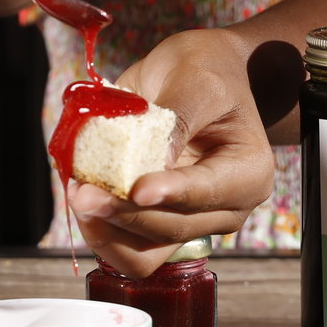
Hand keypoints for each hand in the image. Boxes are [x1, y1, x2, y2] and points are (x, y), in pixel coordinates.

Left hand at [68, 28, 277, 276]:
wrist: (203, 75)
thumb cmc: (208, 71)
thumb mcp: (196, 79)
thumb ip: (176, 119)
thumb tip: (145, 164)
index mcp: (247, 172)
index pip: (206, 193)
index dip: (168, 194)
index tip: (136, 189)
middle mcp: (225, 208)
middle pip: (170, 230)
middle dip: (122, 213)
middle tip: (82, 190)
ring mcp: (191, 222)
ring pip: (146, 255)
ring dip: (106, 232)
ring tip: (78, 194)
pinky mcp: (159, 225)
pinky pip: (127, 249)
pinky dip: (101, 232)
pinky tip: (83, 198)